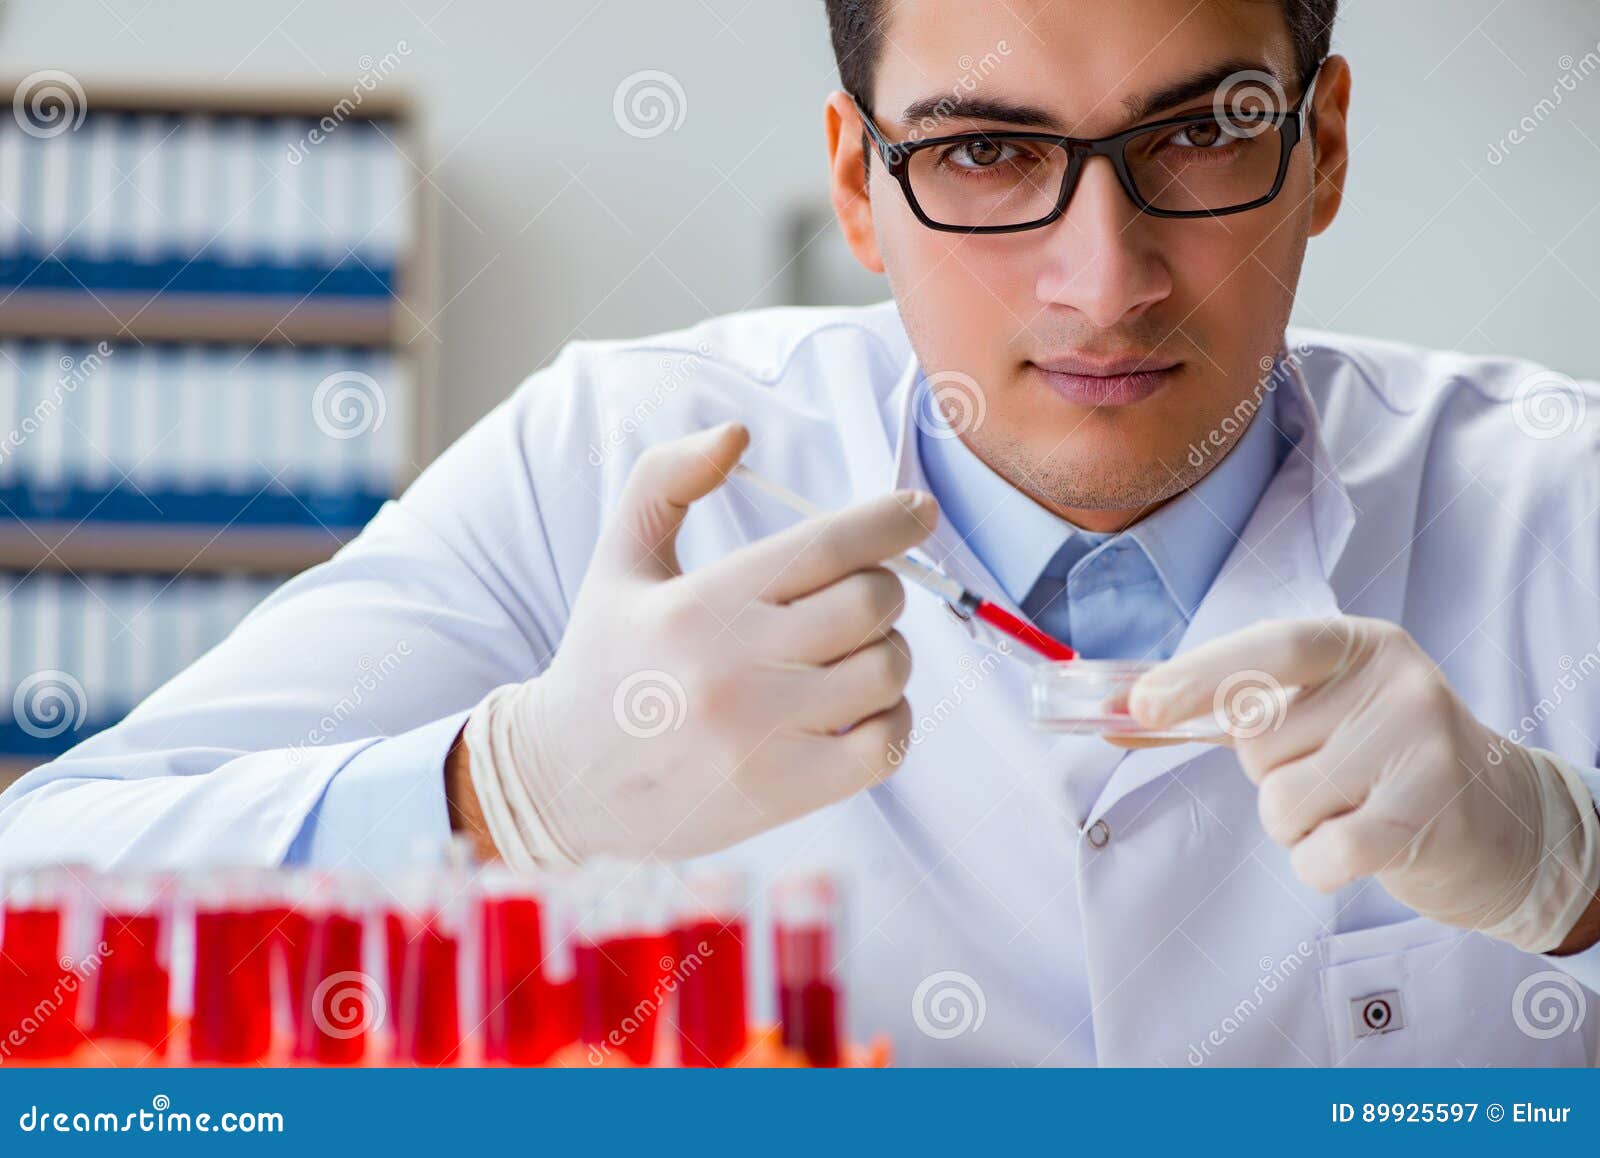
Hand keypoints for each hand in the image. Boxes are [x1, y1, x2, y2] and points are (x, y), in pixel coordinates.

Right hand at [460, 422, 936, 864]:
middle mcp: (733, 668)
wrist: (563, 782)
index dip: (889, 520)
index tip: (916, 511)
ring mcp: (762, 737)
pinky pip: (886, 745)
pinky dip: (892, 720)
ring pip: (886, 671)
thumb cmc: (606, 658)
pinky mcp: (784, 792)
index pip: (826, 546)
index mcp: (699, 604)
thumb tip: (738, 433)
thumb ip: (668, 478)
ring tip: (853, 655)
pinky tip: (860, 710)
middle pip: (871, 603)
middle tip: (863, 596)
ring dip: (888, 653)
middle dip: (885, 588)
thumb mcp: (619, 558)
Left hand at [1125, 616, 1599, 953]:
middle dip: (1268, 774)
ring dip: (1293, 825)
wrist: (1499, 821)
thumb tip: (1118, 712)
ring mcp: (1419, 747)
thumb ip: (1228, 706)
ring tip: (1349, 808)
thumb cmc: (1378, 759)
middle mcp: (1396, 683)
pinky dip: (1318, 863)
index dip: (1201, 675)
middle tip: (1328, 774)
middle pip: (1260, 742)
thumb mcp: (1319, 710)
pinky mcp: (1427, 816)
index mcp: (1359, 645)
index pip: (1271, 648)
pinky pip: (1319, 854)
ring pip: (1281, 803)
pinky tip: (1360, 847)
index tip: (1142, 704)